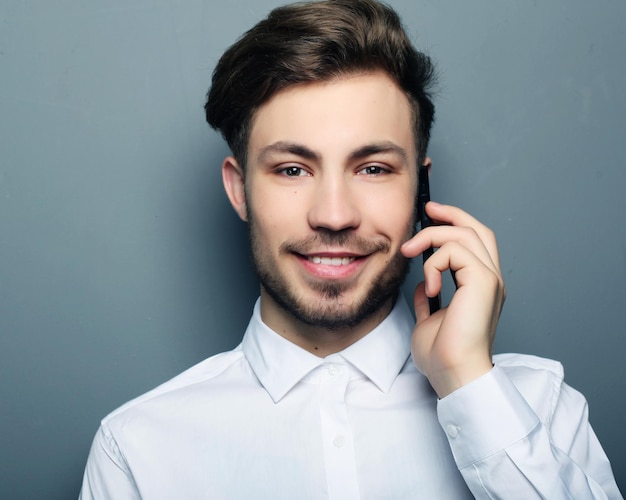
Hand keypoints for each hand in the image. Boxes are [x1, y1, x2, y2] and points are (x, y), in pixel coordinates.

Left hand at [401, 202, 505, 397]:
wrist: (454, 373)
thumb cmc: (443, 355)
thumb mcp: (429, 320)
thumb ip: (429, 299)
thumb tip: (423, 285)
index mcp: (480, 287)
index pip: (475, 242)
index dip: (456, 222)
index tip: (431, 215)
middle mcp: (490, 279)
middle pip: (477, 229)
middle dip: (451, 214)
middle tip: (427, 210)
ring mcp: (489, 279)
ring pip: (464, 234)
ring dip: (431, 237)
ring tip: (409, 251)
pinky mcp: (483, 282)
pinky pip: (456, 252)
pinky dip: (434, 263)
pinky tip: (429, 286)